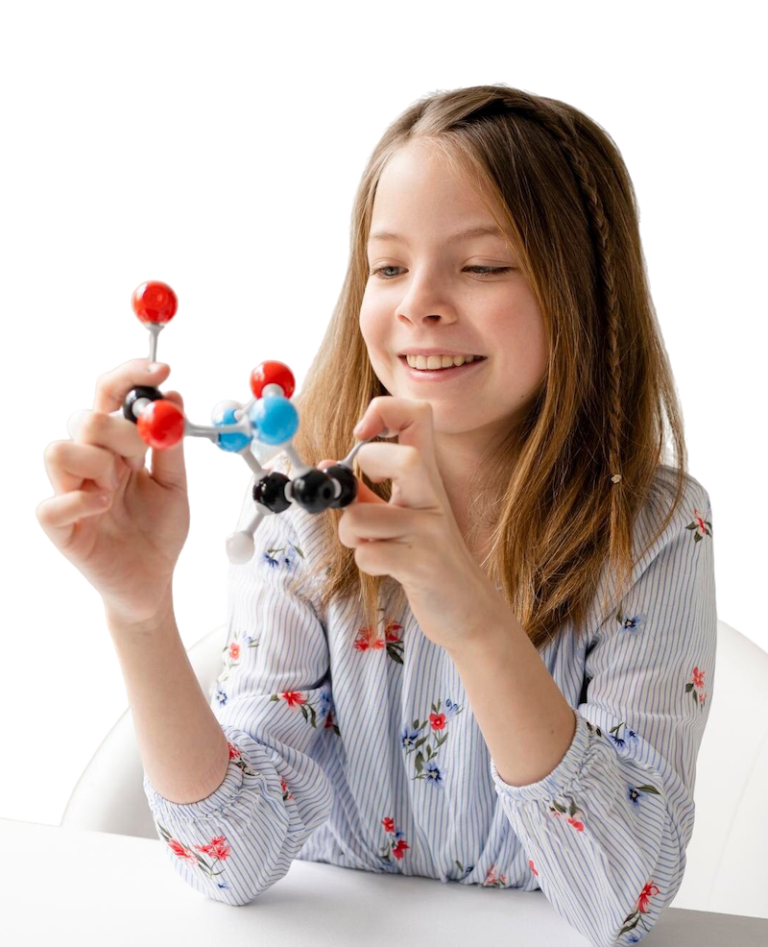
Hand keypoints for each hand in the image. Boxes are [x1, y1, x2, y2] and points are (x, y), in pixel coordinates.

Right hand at [34, 357, 191, 623]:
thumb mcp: (176, 483)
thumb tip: (173, 396)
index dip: (129, 376)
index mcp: (114, 446)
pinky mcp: (59, 526)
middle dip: (119, 430)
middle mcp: (87, 463)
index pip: (108, 395)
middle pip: (82, 417)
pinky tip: (104, 508)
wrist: (155, 580)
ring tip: (119, 489)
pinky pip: (52, 503)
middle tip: (142, 456)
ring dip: (98, 464)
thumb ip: (171, 444)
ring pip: (59, 451)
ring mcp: (69, 492)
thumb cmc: (159, 530)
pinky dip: (82, 501)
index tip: (161, 369)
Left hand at [318, 396, 497, 651]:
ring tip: (370, 544)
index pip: (417, 416)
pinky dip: (366, 563)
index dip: (385, 411)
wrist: (469, 611)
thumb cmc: (428, 559)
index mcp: (427, 477)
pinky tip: (386, 568)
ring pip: (362, 517)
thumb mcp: (400, 518)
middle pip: (406, 458)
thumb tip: (328, 466)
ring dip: (351, 533)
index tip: (362, 433)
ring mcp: (430, 533)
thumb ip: (366, 493)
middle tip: (364, 491)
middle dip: (368, 469)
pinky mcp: (423, 566)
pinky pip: (371, 555)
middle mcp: (433, 498)